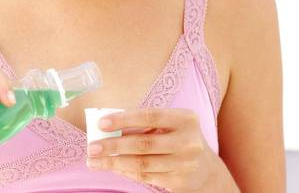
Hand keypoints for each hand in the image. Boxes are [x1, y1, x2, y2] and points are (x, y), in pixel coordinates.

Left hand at [86, 108, 217, 191]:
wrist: (206, 169)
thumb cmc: (178, 137)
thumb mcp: (170, 124)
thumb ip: (144, 123)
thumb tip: (108, 127)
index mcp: (185, 119)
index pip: (150, 116)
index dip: (124, 119)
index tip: (101, 123)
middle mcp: (188, 141)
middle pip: (144, 144)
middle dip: (113, 146)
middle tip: (92, 147)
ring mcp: (184, 164)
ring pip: (142, 164)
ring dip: (114, 163)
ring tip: (95, 161)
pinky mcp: (178, 182)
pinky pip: (146, 177)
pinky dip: (125, 171)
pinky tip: (112, 167)